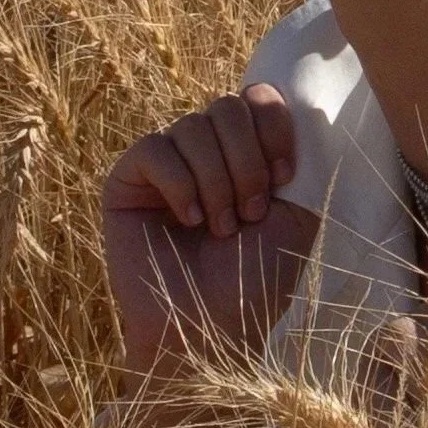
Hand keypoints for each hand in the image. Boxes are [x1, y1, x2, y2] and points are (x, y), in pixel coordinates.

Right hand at [100, 82, 318, 383]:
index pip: (257, 98)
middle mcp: (203, 153)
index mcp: (244, 154)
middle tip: (249, 214)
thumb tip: (298, 108)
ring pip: (193, 126)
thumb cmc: (255, 281)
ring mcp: (164, 165)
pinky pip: (156, 148)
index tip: (285, 176)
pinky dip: (180, 184)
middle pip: (227, 107)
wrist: (209, 329)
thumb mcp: (298, 216)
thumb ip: (300, 160)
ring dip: (217, 180)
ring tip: (219, 228)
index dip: (274, 126)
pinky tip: (188, 220)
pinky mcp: (126, 180)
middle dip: (247, 161)